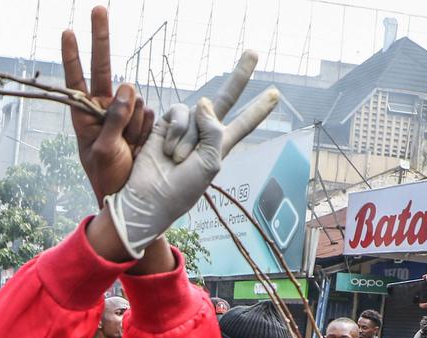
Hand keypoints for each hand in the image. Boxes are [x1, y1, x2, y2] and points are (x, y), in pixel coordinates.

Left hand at [62, 7, 154, 200]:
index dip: (72, 56)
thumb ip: (113, 119)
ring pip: (134, 98)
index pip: (75, 80)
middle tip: (98, 7)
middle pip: (103, 66)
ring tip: (128, 147)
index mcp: (83, 115)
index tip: (68, 31)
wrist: (128, 197)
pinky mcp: (143, 122)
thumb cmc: (105, 177)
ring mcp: (125, 114)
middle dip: (101, 36)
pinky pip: (149, 113)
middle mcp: (103, 108)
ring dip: (133, 122)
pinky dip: (146, 128)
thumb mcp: (102, 151)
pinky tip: (140, 146)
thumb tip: (126, 89)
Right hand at [104, 61, 278, 257]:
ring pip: (196, 113)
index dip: (258, 109)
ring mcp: (186, 126)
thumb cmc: (182, 188)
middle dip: (240, 76)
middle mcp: (205, 132)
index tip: (275, 94)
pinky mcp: (165, 123)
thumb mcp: (210, 163)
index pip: (244, 123)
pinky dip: (176, 130)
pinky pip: (178, 113)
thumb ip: (213, 130)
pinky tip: (168, 149)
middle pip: (226, 98)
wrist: (151, 196)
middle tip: (254, 52)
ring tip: (178, 159)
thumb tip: (204, 100)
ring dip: (188, 138)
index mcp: (221, 145)